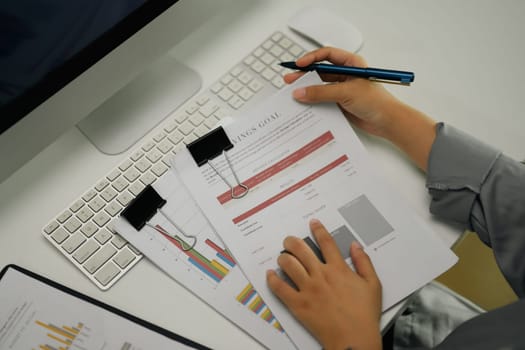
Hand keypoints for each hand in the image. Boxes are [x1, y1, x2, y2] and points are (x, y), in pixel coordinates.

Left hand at [267, 219, 381, 349]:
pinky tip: (271, 274)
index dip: (318, 229)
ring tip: (282, 257)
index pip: (326, 242)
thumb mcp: (373, 284)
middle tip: (289, 240)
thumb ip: (363, 262)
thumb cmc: (364, 314)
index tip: (313, 223)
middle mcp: (321, 275)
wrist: (354, 338)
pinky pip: (280, 288)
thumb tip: (355, 245)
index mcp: (338, 269)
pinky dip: (273, 279)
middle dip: (292, 241)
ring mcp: (308, 289)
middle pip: (301, 249)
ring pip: (288, 264)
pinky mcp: (298, 304)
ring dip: (283, 257)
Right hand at [285, 47, 399, 137]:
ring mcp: (342, 89)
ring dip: (306, 90)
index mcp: (351, 64)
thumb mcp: (346, 93)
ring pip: (319, 87)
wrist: (387, 122)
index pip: (327, 55)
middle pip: (320, 71)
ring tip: (292, 93)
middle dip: (304, 75)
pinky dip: (312, 102)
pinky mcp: (340, 103)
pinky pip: (322, 100)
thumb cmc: (376, 102)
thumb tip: (300, 92)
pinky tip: (303, 105)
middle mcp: (346, 75)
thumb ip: (321, 92)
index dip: (311, 58)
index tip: (298, 65)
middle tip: (289, 80)